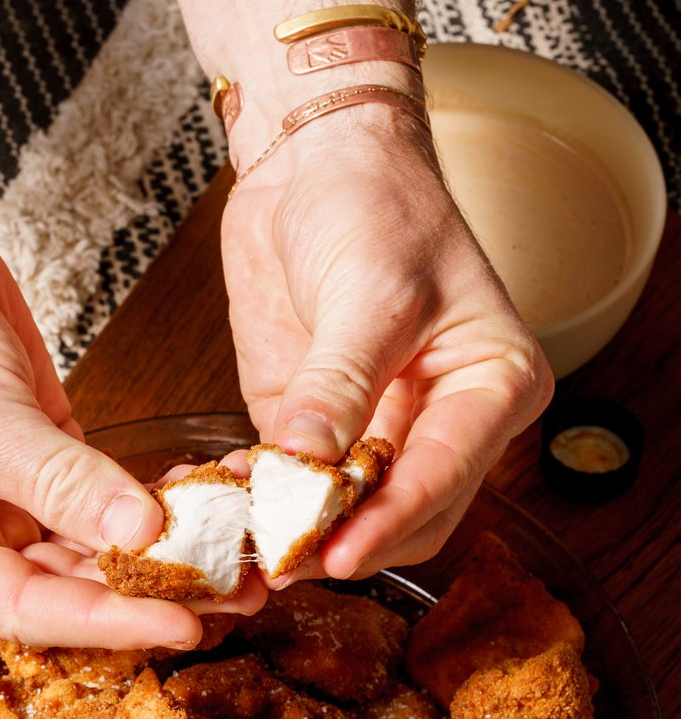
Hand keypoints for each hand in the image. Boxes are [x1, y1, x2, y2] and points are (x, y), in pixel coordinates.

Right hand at [0, 157, 215, 648]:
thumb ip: (64, 483)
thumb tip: (140, 533)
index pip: (27, 612)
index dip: (110, 622)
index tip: (181, 624)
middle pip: (68, 590)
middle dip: (148, 589)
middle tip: (230, 592)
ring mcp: (3, 502)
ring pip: (93, 548)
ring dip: (159, 549)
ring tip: (231, 552)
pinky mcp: (40, 460)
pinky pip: (101, 499)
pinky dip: (147, 501)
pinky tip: (198, 499)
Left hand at [220, 103, 552, 580]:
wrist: (316, 159)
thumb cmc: (377, 203)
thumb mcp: (371, 289)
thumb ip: (341, 380)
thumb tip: (308, 458)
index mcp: (492, 386)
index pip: (447, 474)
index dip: (392, 519)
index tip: (339, 552)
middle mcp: (442, 420)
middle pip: (405, 515)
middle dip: (345, 540)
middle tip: (285, 559)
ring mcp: (374, 429)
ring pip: (346, 514)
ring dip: (297, 532)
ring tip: (247, 543)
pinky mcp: (311, 427)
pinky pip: (291, 485)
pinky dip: (259, 502)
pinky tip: (225, 503)